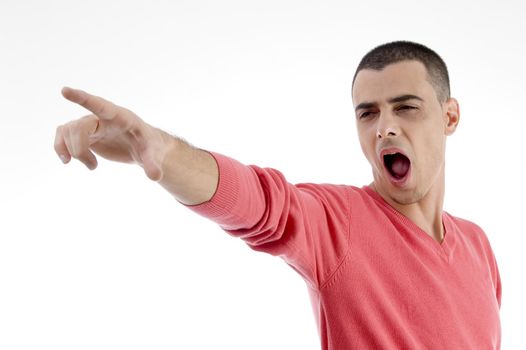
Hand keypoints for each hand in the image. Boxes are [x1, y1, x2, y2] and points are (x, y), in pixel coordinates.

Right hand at [54, 87, 172, 180]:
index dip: (82, 98)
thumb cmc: (150, 146)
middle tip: (93, 167)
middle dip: (79, 149)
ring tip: (92, 166)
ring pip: (67, 131)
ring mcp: (92, 125)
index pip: (99, 104)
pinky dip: (60, 147)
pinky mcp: (85, 134)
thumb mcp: (154, 154)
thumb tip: (155, 176)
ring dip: (74, 152)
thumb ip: (153, 164)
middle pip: (78, 127)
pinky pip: (63, 134)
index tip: (64, 91)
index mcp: (120, 117)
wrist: (144, 148)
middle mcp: (102, 117)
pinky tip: (67, 160)